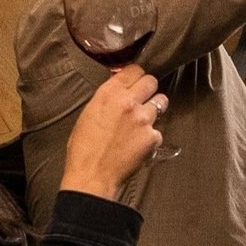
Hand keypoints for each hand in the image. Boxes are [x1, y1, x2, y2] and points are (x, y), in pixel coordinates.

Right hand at [60, 65, 166, 200]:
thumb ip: (107, 99)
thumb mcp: (89, 114)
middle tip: (143, 98)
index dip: (136, 76)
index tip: (136, 81)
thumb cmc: (84, 148)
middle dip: (149, 88)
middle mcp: (128, 102)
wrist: (92, 175)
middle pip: (152, 81)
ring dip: (154, 109)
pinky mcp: (153, 137)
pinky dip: (151, 136)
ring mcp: (143, 119)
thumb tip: (119, 89)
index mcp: (108, 94)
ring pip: (161, 102)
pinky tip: (138, 144)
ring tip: (141, 122)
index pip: (134, 70)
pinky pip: (158, 130)